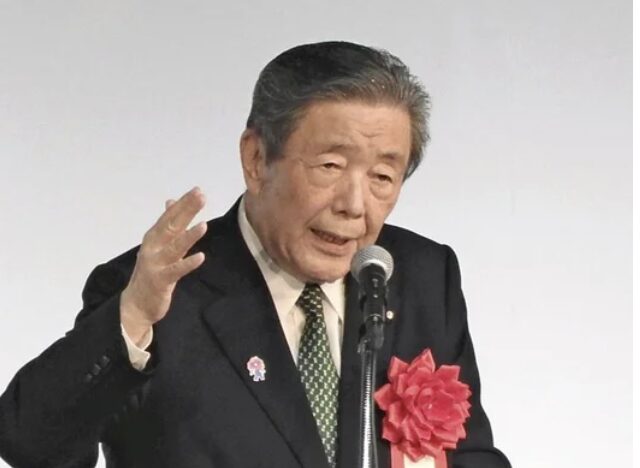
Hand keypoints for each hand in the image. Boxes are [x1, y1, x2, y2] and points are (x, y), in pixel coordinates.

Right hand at [120, 187, 207, 342]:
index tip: (198, 190)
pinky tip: (201, 257)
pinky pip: (176, 271)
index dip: (183, 203)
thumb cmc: (151, 271)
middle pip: (172, 226)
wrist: (136, 303)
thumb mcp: (158, 245)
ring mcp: (155, 263)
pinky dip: (188, 264)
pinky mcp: (160, 280)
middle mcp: (153, 247)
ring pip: (174, 247)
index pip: (170, 216)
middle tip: (201, 196)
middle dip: (186, 210)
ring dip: (189, 236)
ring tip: (204, 225)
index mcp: (154, 237)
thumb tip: (171, 202)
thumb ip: (167, 225)